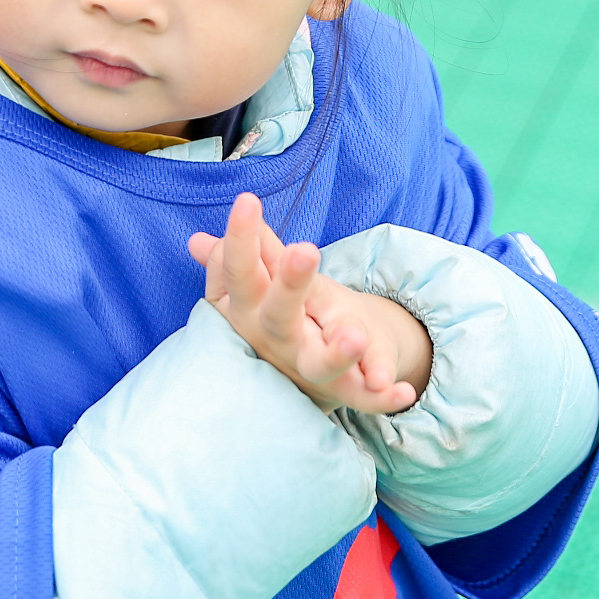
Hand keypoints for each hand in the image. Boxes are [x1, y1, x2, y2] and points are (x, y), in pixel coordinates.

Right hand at [188, 193, 432, 414]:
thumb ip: (240, 260)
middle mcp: (276, 341)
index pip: (240, 274)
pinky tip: (400, 389)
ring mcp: (309, 368)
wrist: (307, 376)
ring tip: (354, 336)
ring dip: (336, 353)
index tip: (247, 201)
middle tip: (305, 250)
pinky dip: (382, 397)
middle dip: (290, 285)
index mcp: (251, 311)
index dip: (241, 241)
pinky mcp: (344, 391)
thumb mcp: (259, 287)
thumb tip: (198, 240)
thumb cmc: (278, 321)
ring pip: (319, 365)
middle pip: (277, 315)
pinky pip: (363, 397)